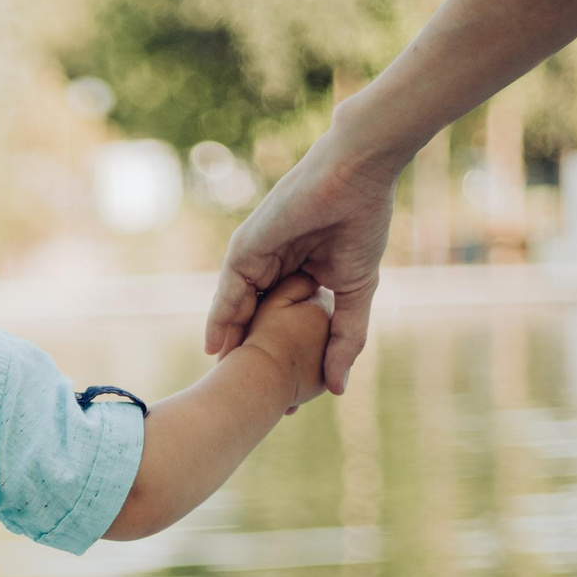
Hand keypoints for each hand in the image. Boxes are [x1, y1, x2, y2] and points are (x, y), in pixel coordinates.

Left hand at [204, 119, 398, 396]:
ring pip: (238, 312)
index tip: (284, 399)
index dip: (284, 360)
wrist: (356, 175)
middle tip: (246, 401)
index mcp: (299, 276)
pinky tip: (214, 348)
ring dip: (231, 347)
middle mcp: (273, 269)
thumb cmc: (362, 223)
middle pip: (256, 324)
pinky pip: (228, 291)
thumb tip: (338, 389)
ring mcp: (257, 259)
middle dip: (252, 360)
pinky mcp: (245, 248)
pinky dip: (220, 320)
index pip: (284, 326)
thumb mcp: (354, 293)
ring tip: (223, 383)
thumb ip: (345, 339)